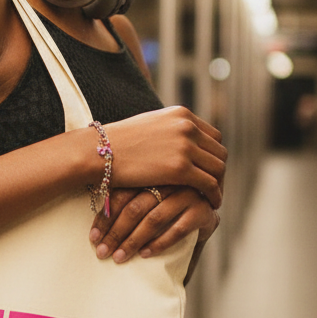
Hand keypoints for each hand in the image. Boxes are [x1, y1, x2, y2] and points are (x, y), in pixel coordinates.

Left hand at [89, 186, 220, 264]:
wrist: (202, 210)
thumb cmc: (165, 206)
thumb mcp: (143, 197)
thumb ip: (124, 202)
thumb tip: (92, 227)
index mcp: (149, 173)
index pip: (121, 195)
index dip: (105, 218)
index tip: (93, 238)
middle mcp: (168, 180)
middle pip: (135, 208)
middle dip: (116, 233)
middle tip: (102, 252)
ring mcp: (187, 193)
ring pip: (154, 218)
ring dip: (134, 241)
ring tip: (120, 257)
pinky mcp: (202, 210)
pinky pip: (178, 228)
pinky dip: (159, 243)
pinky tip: (145, 254)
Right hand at [104, 107, 226, 208]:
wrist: (97, 152)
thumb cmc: (115, 144)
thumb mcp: (147, 126)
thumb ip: (166, 131)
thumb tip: (175, 143)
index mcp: (180, 114)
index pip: (212, 135)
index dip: (213, 154)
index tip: (208, 170)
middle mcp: (187, 126)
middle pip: (218, 151)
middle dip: (218, 170)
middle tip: (213, 186)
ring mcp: (185, 146)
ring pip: (218, 168)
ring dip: (219, 184)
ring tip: (212, 197)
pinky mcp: (180, 168)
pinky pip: (209, 184)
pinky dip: (215, 194)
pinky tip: (211, 203)